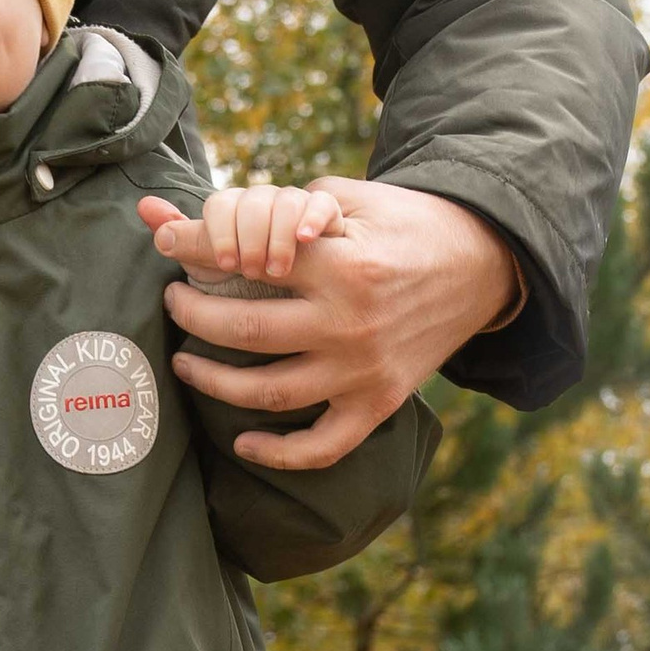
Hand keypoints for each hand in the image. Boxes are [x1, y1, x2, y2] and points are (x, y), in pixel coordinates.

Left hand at [137, 179, 517, 469]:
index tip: (166, 246)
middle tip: (174, 302)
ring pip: (268, 392)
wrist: (483, 263)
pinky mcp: (379, 402)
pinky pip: (322, 446)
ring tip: (186, 361)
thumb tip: (185, 211)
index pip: (245, 258)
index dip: (194, 250)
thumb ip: (278, 204)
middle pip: (243, 329)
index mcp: (341, 263)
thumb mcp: (348, 197)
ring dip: (213, 380)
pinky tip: (243, 443)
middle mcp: (349, 322)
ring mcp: (363, 369)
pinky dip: (278, 453)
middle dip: (191, 314)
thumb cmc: (404, 223)